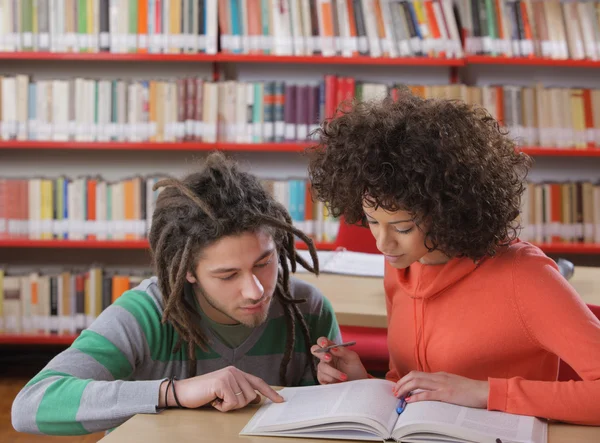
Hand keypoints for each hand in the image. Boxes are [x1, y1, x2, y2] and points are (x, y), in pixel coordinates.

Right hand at [159, 366, 283, 411]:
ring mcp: (229, 375)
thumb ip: (240, 392)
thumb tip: (256, 398)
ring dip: (229, 406)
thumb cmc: (203, 393)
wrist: (183, 392)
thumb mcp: (225, 392)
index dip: (270, 392)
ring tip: (217, 399)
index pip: (258, 382)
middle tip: (222, 400)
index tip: (280, 400)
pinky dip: (222, 407)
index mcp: (236, 372)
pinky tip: (213, 400)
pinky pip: (232, 403)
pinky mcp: (222, 382)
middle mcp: (234, 371)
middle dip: (238, 404)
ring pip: (242, 401)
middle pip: (251, 396)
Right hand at [310, 336, 368, 384]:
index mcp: (333, 350)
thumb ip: (343, 351)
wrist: (358, 385)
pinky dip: (331, 378)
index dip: (322, 341)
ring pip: (321, 366)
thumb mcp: (353, 358)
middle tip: (329, 358)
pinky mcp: (323, 379)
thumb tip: (333, 348)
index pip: (323, 342)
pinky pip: (321, 376)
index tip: (325, 344)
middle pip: (315, 350)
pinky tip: (338, 381)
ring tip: (344, 377)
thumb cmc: (355, 370)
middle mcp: (326, 358)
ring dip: (333, 371)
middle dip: (321, 354)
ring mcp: (324, 368)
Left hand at [393, 371, 488, 408]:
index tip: (399, 386)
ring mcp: (442, 385)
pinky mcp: (446, 394)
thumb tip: (430, 389)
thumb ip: (442, 384)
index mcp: (439, 374)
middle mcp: (438, 377)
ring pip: (417, 382)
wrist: (483, 391)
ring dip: (404, 388)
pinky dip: (416, 397)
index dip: (405, 380)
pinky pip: (427, 394)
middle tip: (394, 391)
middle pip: (413, 376)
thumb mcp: (453, 383)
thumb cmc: (470, 390)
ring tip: (398, 395)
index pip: (417, 374)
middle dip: (401, 383)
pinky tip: (409, 400)